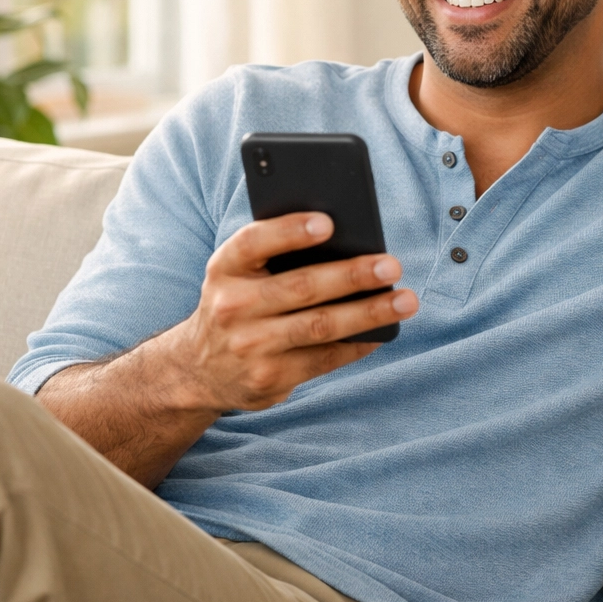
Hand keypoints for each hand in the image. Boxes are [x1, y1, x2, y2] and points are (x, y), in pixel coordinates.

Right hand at [172, 212, 417, 412]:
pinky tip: (383, 332)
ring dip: (369, 313)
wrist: (197, 369)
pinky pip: (324, 359)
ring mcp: (250, 347)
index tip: (328, 223)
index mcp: (225, 269)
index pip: (254, 242)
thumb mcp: (238, 274)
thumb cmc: (237, 303)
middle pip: (301, 287)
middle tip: (392, 265)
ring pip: (320, 326)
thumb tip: (346, 242)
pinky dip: (358, 344)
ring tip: (405, 301)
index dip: (289, 231)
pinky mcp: (269, 379)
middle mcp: (232, 307)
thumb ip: (274, 256)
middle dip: (352, 275)